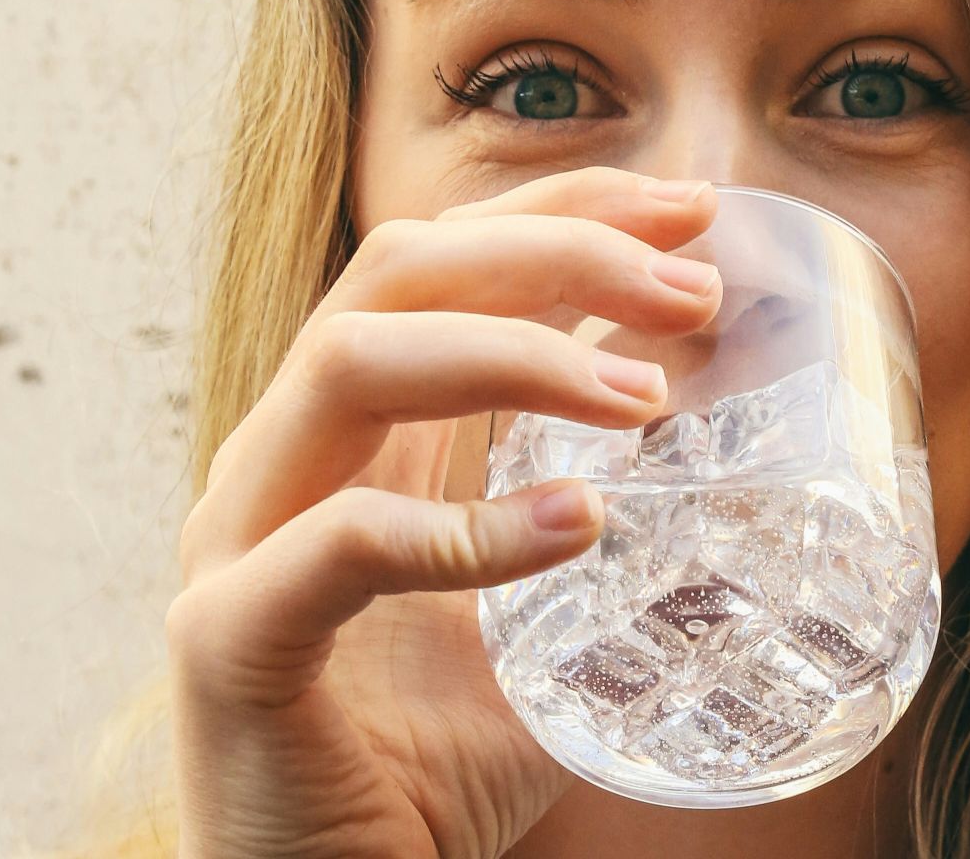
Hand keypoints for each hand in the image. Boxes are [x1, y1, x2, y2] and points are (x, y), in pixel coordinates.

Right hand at [166, 168, 720, 857]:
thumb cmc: (427, 759)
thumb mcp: (536, 618)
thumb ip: (593, 531)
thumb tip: (740, 476)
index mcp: (350, 432)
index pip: (443, 261)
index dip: (561, 209)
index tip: (689, 209)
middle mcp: (284, 455)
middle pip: (397, 274)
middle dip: (554, 252)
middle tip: (690, 290)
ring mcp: (240, 538)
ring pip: (351, 364)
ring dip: (515, 355)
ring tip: (650, 399)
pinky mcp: (230, 640)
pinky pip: (339, 546)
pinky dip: (463, 527)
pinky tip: (576, 525)